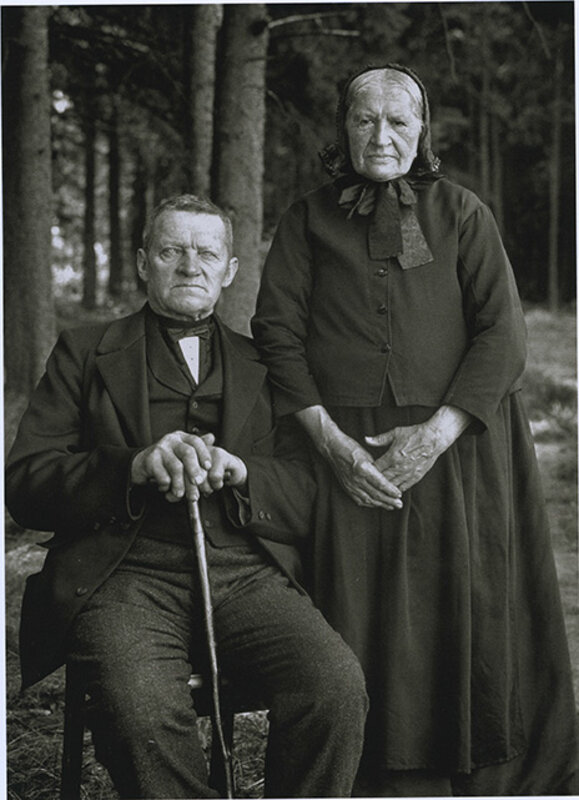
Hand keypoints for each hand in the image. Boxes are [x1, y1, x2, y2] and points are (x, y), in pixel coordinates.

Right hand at [131, 431, 246, 502]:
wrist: (141, 465)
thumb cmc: (166, 461)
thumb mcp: (182, 453)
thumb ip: (197, 448)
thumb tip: (212, 437)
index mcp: (181, 437)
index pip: (196, 441)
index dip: (204, 454)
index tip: (209, 467)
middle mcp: (171, 440)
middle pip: (187, 453)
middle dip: (195, 470)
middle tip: (198, 483)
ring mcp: (160, 449)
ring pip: (176, 467)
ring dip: (180, 484)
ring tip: (180, 494)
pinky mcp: (150, 460)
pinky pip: (162, 476)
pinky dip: (166, 485)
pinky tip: (165, 488)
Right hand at [323, 428, 402, 509]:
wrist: (333, 448)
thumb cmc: (351, 447)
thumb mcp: (367, 454)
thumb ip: (376, 468)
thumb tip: (387, 479)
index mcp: (363, 468)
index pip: (380, 483)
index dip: (391, 490)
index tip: (400, 494)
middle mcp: (356, 479)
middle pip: (375, 494)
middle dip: (389, 501)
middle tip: (399, 504)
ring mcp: (350, 485)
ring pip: (368, 499)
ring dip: (381, 504)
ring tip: (391, 507)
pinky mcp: (346, 488)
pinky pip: (359, 500)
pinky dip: (369, 504)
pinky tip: (377, 504)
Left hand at [366, 423, 441, 492]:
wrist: (434, 438)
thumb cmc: (415, 434)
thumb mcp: (395, 433)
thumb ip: (380, 439)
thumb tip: (366, 439)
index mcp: (392, 456)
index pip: (375, 469)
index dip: (368, 472)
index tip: (364, 473)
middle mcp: (399, 467)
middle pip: (382, 480)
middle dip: (375, 483)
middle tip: (368, 485)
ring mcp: (408, 473)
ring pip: (392, 486)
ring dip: (385, 489)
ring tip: (377, 492)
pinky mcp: (416, 476)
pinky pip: (404, 487)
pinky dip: (397, 490)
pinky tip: (391, 492)